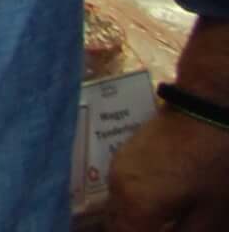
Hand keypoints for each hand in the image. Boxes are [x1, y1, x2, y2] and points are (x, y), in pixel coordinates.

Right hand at [105, 108, 228, 231]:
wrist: (205, 108)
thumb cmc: (213, 164)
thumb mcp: (210, 212)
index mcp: (134, 204)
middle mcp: (116, 185)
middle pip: (116, 223)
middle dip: (135, 229)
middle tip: (162, 226)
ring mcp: (118, 166)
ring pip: (117, 206)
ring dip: (134, 218)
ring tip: (160, 220)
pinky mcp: (126, 153)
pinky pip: (122, 189)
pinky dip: (135, 202)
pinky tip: (159, 202)